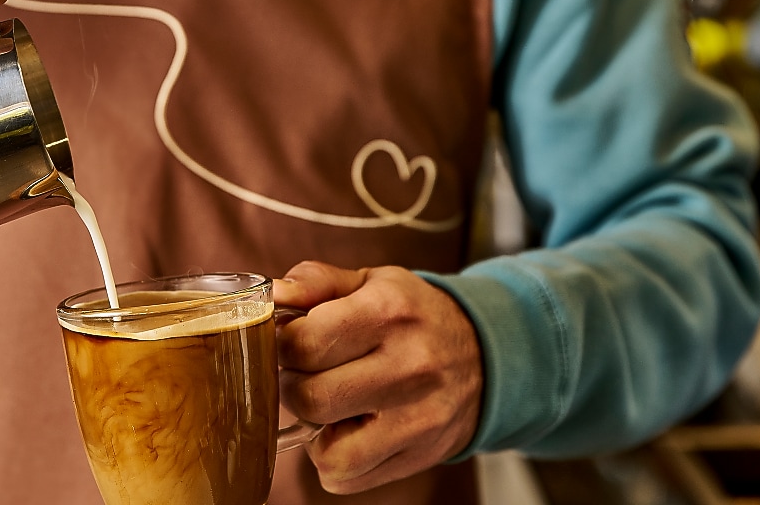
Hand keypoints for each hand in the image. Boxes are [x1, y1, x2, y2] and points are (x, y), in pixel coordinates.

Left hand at [273, 261, 482, 494]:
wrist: (487, 357)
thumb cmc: (413, 317)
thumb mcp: (371, 283)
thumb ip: (315, 282)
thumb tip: (272, 295)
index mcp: (390, 310)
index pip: (304, 342)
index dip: (283, 344)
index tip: (291, 341)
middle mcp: (410, 364)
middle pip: (310, 398)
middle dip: (293, 386)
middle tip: (306, 373)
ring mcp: (419, 416)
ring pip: (327, 450)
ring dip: (314, 430)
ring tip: (330, 403)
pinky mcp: (420, 455)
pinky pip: (347, 477)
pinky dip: (336, 459)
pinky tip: (351, 429)